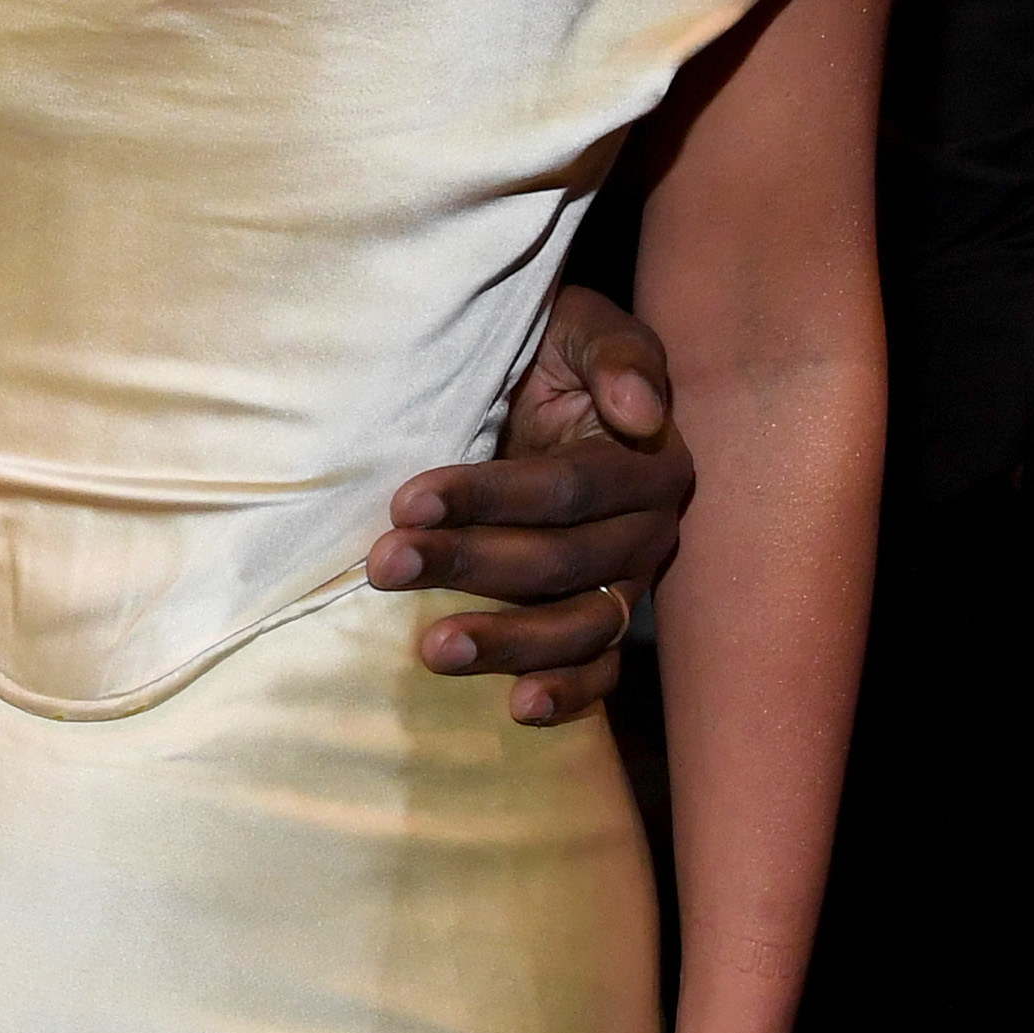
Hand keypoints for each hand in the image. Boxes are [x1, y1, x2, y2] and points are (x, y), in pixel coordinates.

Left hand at [372, 286, 693, 724]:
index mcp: (649, 458)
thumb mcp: (584, 325)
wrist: (548, 381)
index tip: (406, 499)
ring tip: (431, 647)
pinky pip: (599, 669)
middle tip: (383, 565)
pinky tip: (516, 708)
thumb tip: (640, 410)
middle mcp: (650, 528)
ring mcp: (631, 582)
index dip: (487, 496)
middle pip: (558, 560)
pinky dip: (567, 694)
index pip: (564, 487)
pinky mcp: (608, 619)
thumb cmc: (555, 348)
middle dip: (466, 564)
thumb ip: (618, 354)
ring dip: (505, 643)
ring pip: (577, 626)